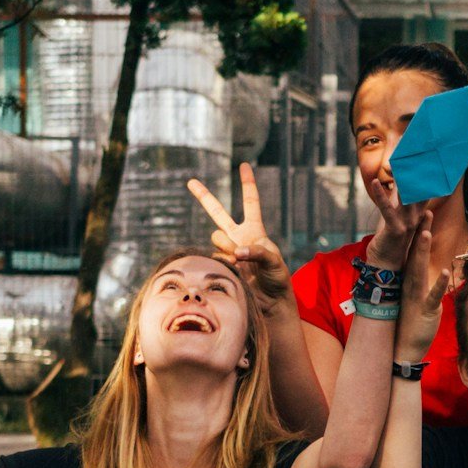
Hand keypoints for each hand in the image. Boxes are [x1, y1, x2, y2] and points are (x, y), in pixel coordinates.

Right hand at [189, 163, 290, 312]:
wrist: (269, 302)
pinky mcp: (221, 265)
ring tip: (240, 260)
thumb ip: (257, 252)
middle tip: (191, 181)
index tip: (244, 165)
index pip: (251, 202)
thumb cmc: (277, 279)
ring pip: (216, 237)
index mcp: (255, 230)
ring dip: (227, 245)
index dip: (248, 183)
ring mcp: (227, 251)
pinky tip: (234, 270)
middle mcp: (238, 237)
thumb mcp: (274, 262)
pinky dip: (224, 262)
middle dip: (204, 196)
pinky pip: (215, 256)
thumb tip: (235, 252)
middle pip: (218, 212)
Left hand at [359, 162, 432, 269]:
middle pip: (419, 188)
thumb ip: (400, 198)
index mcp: (419, 212)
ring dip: (402, 178)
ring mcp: (408, 222)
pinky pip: (387, 208)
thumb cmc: (390, 238)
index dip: (427, 171)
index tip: (427, 154)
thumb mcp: (397, 214)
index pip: (426, 188)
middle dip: (418, 170)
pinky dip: (380, 194)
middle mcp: (417, 215)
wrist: (386, 265)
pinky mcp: (395, 228)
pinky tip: (375, 182)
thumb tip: (399, 182)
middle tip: (417, 150)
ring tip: (398, 161)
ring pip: (406, 195)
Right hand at [396, 219, 451, 364]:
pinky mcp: (426, 310)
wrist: (403, 348)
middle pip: (415, 253)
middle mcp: (410, 284)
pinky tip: (444, 271)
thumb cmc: (409, 320)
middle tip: (424, 211)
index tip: (421, 211)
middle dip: (420, 232)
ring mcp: (417, 296)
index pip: (412, 251)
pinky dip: (438, 284)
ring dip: (423, 251)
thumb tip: (418, 263)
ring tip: (427, 233)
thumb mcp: (413, 295)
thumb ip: (416, 278)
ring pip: (419, 269)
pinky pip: (432, 295)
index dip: (417, 231)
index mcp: (408, 279)